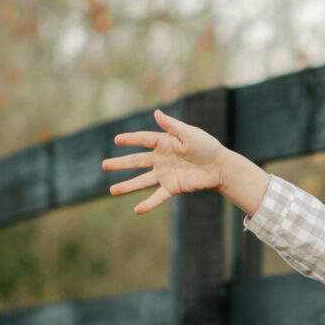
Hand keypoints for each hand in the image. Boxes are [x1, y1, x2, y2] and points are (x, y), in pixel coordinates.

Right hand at [103, 107, 228, 212]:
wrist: (220, 166)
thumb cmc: (206, 146)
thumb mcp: (189, 134)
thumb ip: (172, 126)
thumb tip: (156, 113)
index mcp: (164, 143)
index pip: (143, 140)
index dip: (130, 139)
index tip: (117, 140)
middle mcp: (161, 159)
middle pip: (136, 161)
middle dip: (120, 163)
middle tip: (104, 165)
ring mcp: (165, 174)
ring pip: (141, 181)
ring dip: (127, 186)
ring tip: (111, 190)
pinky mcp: (172, 187)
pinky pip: (158, 196)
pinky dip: (148, 204)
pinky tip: (137, 210)